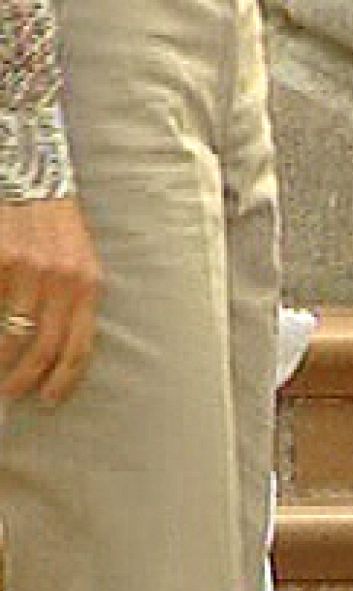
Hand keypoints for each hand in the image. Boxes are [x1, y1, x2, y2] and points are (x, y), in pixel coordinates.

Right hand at [0, 197, 101, 403]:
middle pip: (47, 346)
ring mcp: (28, 268)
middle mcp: (63, 279)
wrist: (30, 173)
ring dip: (3, 360)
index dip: (64, 378)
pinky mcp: (2, 258)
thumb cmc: (54, 223)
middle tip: (14, 394)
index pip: (80, 345)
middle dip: (28, 377)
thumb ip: (74, 298)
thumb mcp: (78, 260)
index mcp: (89, 283)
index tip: (50, 400)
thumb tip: (56, 345)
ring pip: (14, 332)